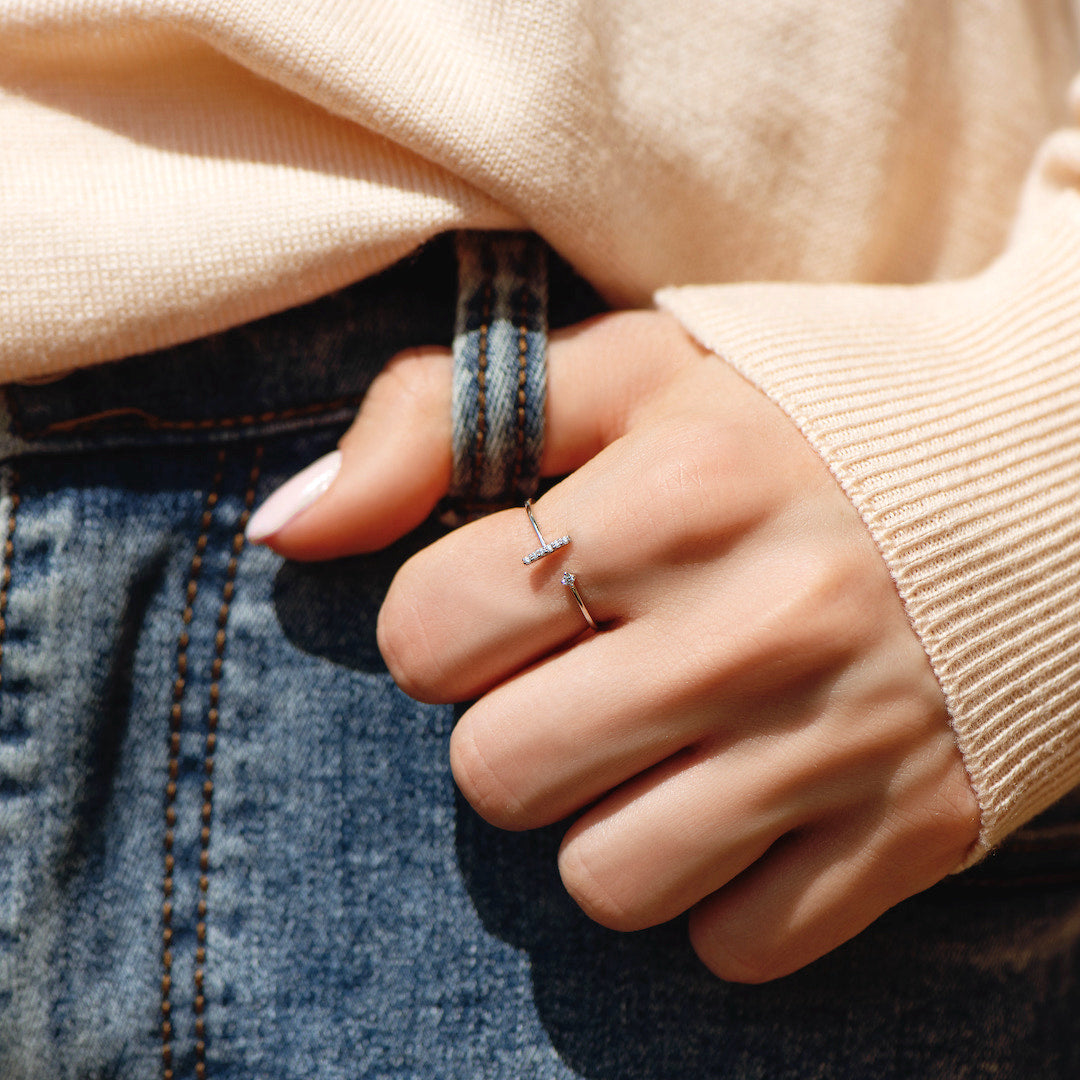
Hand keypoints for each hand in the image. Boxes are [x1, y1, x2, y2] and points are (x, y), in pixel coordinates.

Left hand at [255, 310, 980, 981]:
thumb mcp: (634, 366)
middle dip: (513, 731)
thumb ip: (437, 420)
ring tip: (665, 741)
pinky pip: (736, 943)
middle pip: (500, 774)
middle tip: (586, 674)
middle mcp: (752, 627)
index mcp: (671, 494)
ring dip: (608, 820)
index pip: (428, 630)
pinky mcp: (908, 832)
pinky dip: (718, 887)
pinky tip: (752, 796)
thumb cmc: (809, 410)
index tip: (511, 597)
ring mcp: (836, 744)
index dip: (444, 622)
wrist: (1049, 462)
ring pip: (606, 882)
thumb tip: (286, 530)